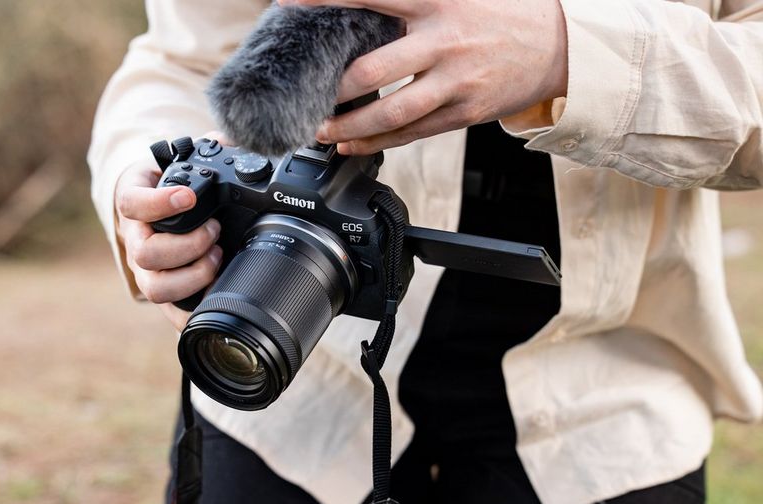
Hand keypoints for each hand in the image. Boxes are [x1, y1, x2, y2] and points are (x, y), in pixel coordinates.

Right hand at [115, 132, 227, 330]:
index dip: (158, 203)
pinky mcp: (166, 292)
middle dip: (186, 245)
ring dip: (192, 276)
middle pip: (145, 254)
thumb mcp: (183, 162)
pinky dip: (191, 312)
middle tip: (215, 231)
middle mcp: (136, 239)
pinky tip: (213, 300)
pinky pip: (171, 312)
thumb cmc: (173, 187)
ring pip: (155, 287)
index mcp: (135, 202)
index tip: (188, 196)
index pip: (131, 203)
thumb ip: (204, 149)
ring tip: (217, 256)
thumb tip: (224, 141)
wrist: (163, 212)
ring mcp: (148, 270)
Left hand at [280, 0, 567, 154]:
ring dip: (351, 126)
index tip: (286, 4)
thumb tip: (365, 1)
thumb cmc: (504, 12)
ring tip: (321, 131)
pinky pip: (414, 133)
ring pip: (393, 113)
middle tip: (305, 94)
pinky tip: (354, 145)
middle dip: (334, 87)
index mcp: (438, 0)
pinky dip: (380, 143)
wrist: (560, 45)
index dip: (324, 0)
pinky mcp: (466, 113)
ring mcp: (457, 82)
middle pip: (374, 70)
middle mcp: (445, 41)